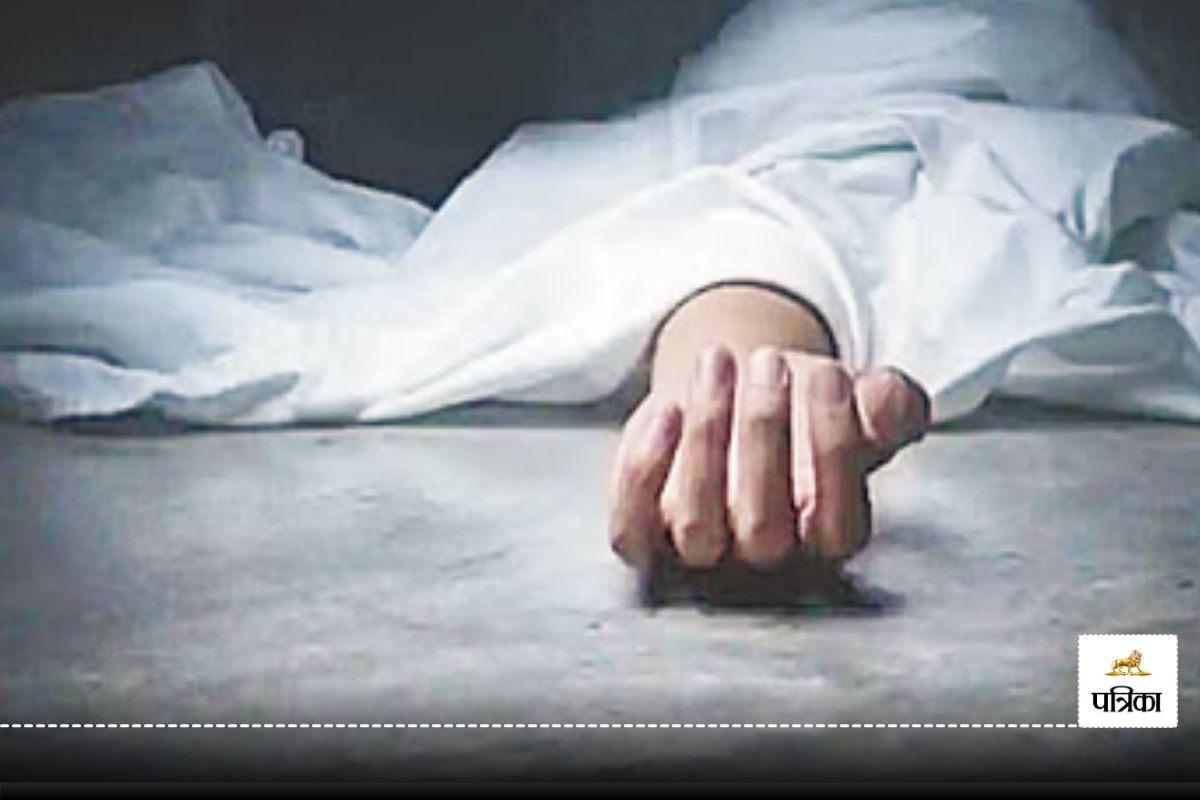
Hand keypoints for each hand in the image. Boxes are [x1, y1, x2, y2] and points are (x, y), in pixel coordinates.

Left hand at [608, 345, 929, 570]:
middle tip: (768, 361)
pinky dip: (643, 474)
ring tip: (718, 362)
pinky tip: (665, 410)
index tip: (827, 375)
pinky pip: (631, 527)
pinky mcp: (643, 532)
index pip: (837, 526)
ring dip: (706, 441)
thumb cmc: (802, 408)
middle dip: (764, 435)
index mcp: (825, 537)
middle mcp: (762, 556)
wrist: (731, 393)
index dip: (834, 451)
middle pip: (763, 528)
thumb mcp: (855, 400)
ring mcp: (698, 549)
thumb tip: (887, 400)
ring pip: (697, 526)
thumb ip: (887, 406)